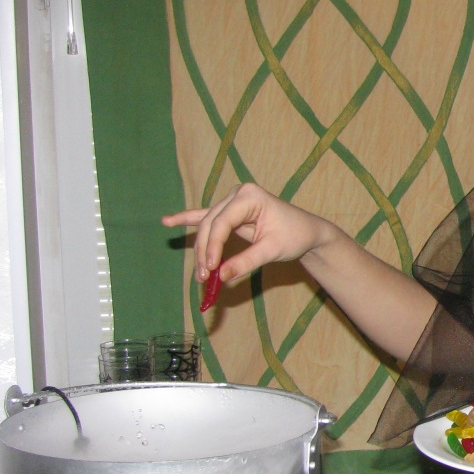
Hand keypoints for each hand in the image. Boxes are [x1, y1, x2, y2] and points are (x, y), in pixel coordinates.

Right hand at [161, 183, 332, 286]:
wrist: (307, 231)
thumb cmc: (294, 237)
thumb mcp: (272, 250)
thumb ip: (246, 262)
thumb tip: (221, 277)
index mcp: (250, 196)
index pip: (223, 223)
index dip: (214, 247)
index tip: (211, 269)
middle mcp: (238, 194)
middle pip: (211, 225)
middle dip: (206, 252)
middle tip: (204, 278)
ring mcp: (232, 201)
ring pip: (208, 227)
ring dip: (202, 249)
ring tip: (199, 273)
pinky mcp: (230, 211)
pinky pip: (205, 217)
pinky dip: (188, 220)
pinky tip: (167, 222)